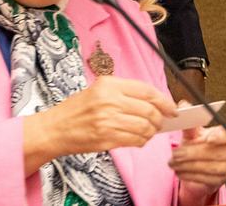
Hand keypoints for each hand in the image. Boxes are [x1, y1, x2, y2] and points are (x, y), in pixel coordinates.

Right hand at [23, 76, 176, 174]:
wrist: (54, 129)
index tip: (172, 107)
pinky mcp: (106, 138)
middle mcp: (109, 101)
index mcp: (109, 84)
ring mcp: (108, 121)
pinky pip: (135, 140)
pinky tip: (139, 139)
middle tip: (162, 122)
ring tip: (149, 131)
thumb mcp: (98, 90)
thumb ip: (125, 93)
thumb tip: (155, 102)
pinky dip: (142, 141)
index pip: (147, 91)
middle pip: (149, 109)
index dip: (164, 100)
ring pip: (144, 127)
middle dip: (160, 118)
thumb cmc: (76, 109)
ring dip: (152, 131)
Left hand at [172, 125, 225, 204]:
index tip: (207, 138)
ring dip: (189, 166)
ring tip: (173, 163)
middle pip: (217, 152)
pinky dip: (190, 175)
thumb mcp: (194, 134)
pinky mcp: (221, 180)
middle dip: (194, 153)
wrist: (198, 164)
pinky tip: (179, 171)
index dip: (221, 136)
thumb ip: (190, 125)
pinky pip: (206, 179)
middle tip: (176, 153)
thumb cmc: (198, 145)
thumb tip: (183, 110)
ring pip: (211, 167)